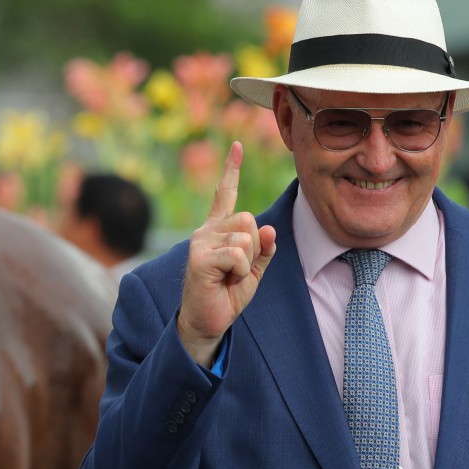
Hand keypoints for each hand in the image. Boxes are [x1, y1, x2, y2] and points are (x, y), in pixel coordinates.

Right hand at [177, 142, 276, 367]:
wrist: (207, 322)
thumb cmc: (227, 295)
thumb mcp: (254, 271)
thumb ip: (264, 250)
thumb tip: (269, 229)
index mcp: (218, 230)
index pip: (226, 195)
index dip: (232, 170)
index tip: (237, 146)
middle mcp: (206, 231)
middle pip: (248, 219)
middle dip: (254, 247)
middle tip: (238, 269)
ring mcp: (200, 242)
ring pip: (245, 237)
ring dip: (247, 263)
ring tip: (229, 277)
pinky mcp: (199, 257)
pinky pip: (237, 255)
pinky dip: (240, 272)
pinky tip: (224, 281)